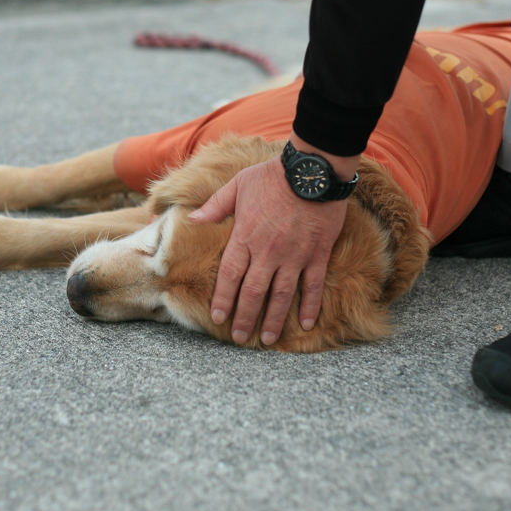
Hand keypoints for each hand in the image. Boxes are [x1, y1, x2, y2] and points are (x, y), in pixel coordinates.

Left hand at [189, 138, 355, 345]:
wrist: (313, 170)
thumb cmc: (273, 175)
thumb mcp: (238, 185)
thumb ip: (216, 206)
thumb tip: (192, 220)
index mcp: (245, 236)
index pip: (230, 276)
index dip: (223, 299)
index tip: (219, 317)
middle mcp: (268, 251)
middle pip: (253, 292)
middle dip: (245, 318)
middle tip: (240, 338)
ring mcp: (294, 255)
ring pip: (282, 296)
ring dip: (274, 320)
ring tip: (268, 339)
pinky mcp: (317, 254)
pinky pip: (313, 286)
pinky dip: (310, 306)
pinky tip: (307, 324)